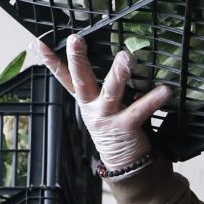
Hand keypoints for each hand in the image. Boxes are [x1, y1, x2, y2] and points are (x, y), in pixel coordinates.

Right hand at [30, 36, 170, 176]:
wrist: (125, 164)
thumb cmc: (116, 127)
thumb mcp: (104, 105)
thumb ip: (108, 84)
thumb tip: (120, 55)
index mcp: (85, 100)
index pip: (64, 77)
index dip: (51, 61)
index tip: (39, 43)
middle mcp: (91, 107)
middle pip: (80, 80)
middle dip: (77, 59)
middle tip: (75, 39)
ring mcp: (106, 117)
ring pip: (110, 92)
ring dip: (117, 73)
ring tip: (125, 57)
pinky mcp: (124, 127)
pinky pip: (139, 110)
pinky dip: (152, 99)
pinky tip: (165, 90)